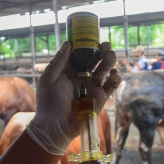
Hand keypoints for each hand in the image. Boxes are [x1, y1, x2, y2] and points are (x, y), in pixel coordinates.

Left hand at [25, 41, 119, 155]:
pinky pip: (110, 88)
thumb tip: (68, 42)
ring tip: (111, 55)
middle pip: (96, 61)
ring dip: (110, 62)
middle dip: (102, 52)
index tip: (93, 38)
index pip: (81, 55)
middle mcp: (82, 78)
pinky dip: (115, 80)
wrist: (54, 126)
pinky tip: (114, 73)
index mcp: (69, 72)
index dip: (88, 46)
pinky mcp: (99, 99)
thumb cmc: (48, 102)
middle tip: (106, 45)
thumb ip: (59, 61)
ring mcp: (91, 88)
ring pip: (104, 72)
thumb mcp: (49, 78)